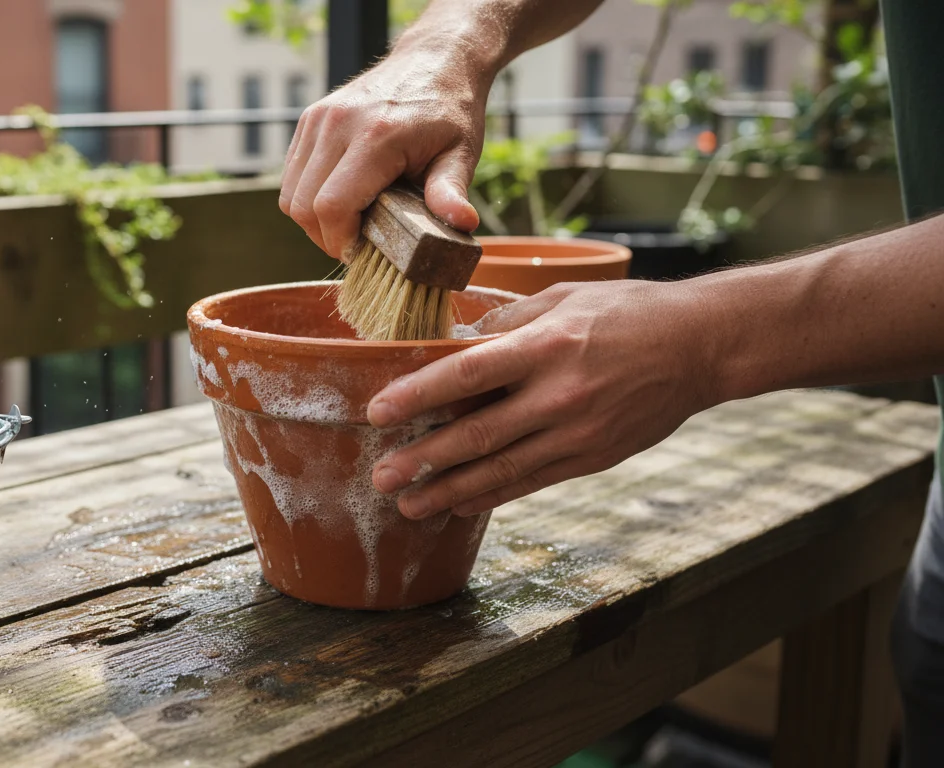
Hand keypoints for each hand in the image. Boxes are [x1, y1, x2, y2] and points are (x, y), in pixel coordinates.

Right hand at [279, 41, 489, 259]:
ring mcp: (318, 119)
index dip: (341, 242)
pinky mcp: (309, 119)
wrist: (435, 59)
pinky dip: (308, 197)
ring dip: (313, 220)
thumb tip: (463, 225)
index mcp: (376, 137)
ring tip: (348, 222)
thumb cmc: (450, 111)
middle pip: (303, 207)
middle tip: (357, 243)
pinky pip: (291, 175)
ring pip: (290, 195)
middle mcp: (337, 124)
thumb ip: (451, 191)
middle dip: (326, 237)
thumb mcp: (461, 153)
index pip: (332, 207)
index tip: (363, 252)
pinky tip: (340, 198)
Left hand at [366, 280, 723, 517]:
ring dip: (449, 491)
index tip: (378, 413)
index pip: (468, 372)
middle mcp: (560, 394)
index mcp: (547, 345)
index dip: (419, 395)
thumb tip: (453, 341)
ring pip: (502, 470)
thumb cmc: (627, 312)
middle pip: (478, 434)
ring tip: (408, 507)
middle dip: (424, 461)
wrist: (702, 346)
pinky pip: (532, 482)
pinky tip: (458, 504)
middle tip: (381, 478)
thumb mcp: (563, 297)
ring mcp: (578, 432)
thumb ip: (506, 321)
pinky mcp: (593, 457)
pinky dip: (492, 496)